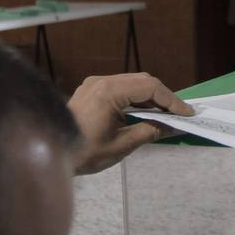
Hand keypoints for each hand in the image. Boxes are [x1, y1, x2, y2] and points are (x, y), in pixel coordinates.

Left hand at [67, 73, 193, 174]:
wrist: (48, 153)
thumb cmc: (84, 152)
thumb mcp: (122, 145)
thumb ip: (151, 131)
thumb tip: (173, 127)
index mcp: (109, 91)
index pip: (151, 88)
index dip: (172, 101)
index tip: (187, 115)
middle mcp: (102, 81)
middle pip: (143, 81)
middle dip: (164, 97)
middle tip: (179, 115)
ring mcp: (95, 84)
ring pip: (133, 82)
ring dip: (151, 96)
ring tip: (165, 114)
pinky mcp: (91, 90)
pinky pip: (121, 87)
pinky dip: (137, 97)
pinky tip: (144, 111)